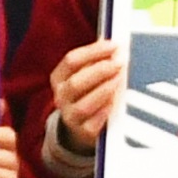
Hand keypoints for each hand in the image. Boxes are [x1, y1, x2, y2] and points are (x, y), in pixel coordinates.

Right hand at [46, 38, 122, 173]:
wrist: (78, 126)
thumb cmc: (86, 92)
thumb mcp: (84, 74)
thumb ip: (96, 60)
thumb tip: (114, 45)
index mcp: (59, 78)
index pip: (72, 60)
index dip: (94, 51)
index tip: (114, 46)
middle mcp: (61, 97)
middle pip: (76, 82)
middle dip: (100, 71)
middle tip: (119, 63)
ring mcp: (70, 116)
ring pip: (83, 105)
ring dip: (103, 91)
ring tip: (119, 80)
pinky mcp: (83, 131)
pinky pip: (93, 123)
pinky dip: (104, 112)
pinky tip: (114, 102)